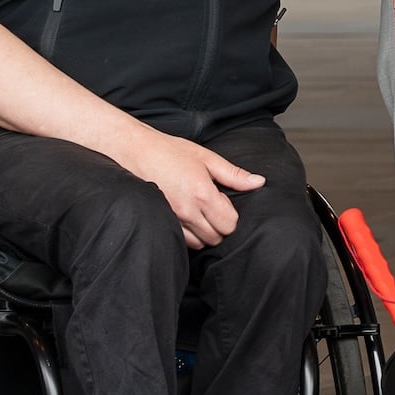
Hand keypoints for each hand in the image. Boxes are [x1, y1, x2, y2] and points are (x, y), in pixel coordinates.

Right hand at [111, 128, 265, 248]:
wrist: (135, 151)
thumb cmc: (170, 151)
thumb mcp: (206, 158)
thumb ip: (234, 174)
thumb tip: (259, 182)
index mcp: (202, 194)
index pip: (229, 224)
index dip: (230, 214)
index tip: (221, 200)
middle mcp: (187, 211)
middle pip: (216, 237)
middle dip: (219, 225)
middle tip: (210, 206)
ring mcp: (172, 219)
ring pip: (199, 243)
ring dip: (204, 232)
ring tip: (198, 211)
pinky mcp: (161, 221)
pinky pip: (182, 240)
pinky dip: (188, 234)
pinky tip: (186, 216)